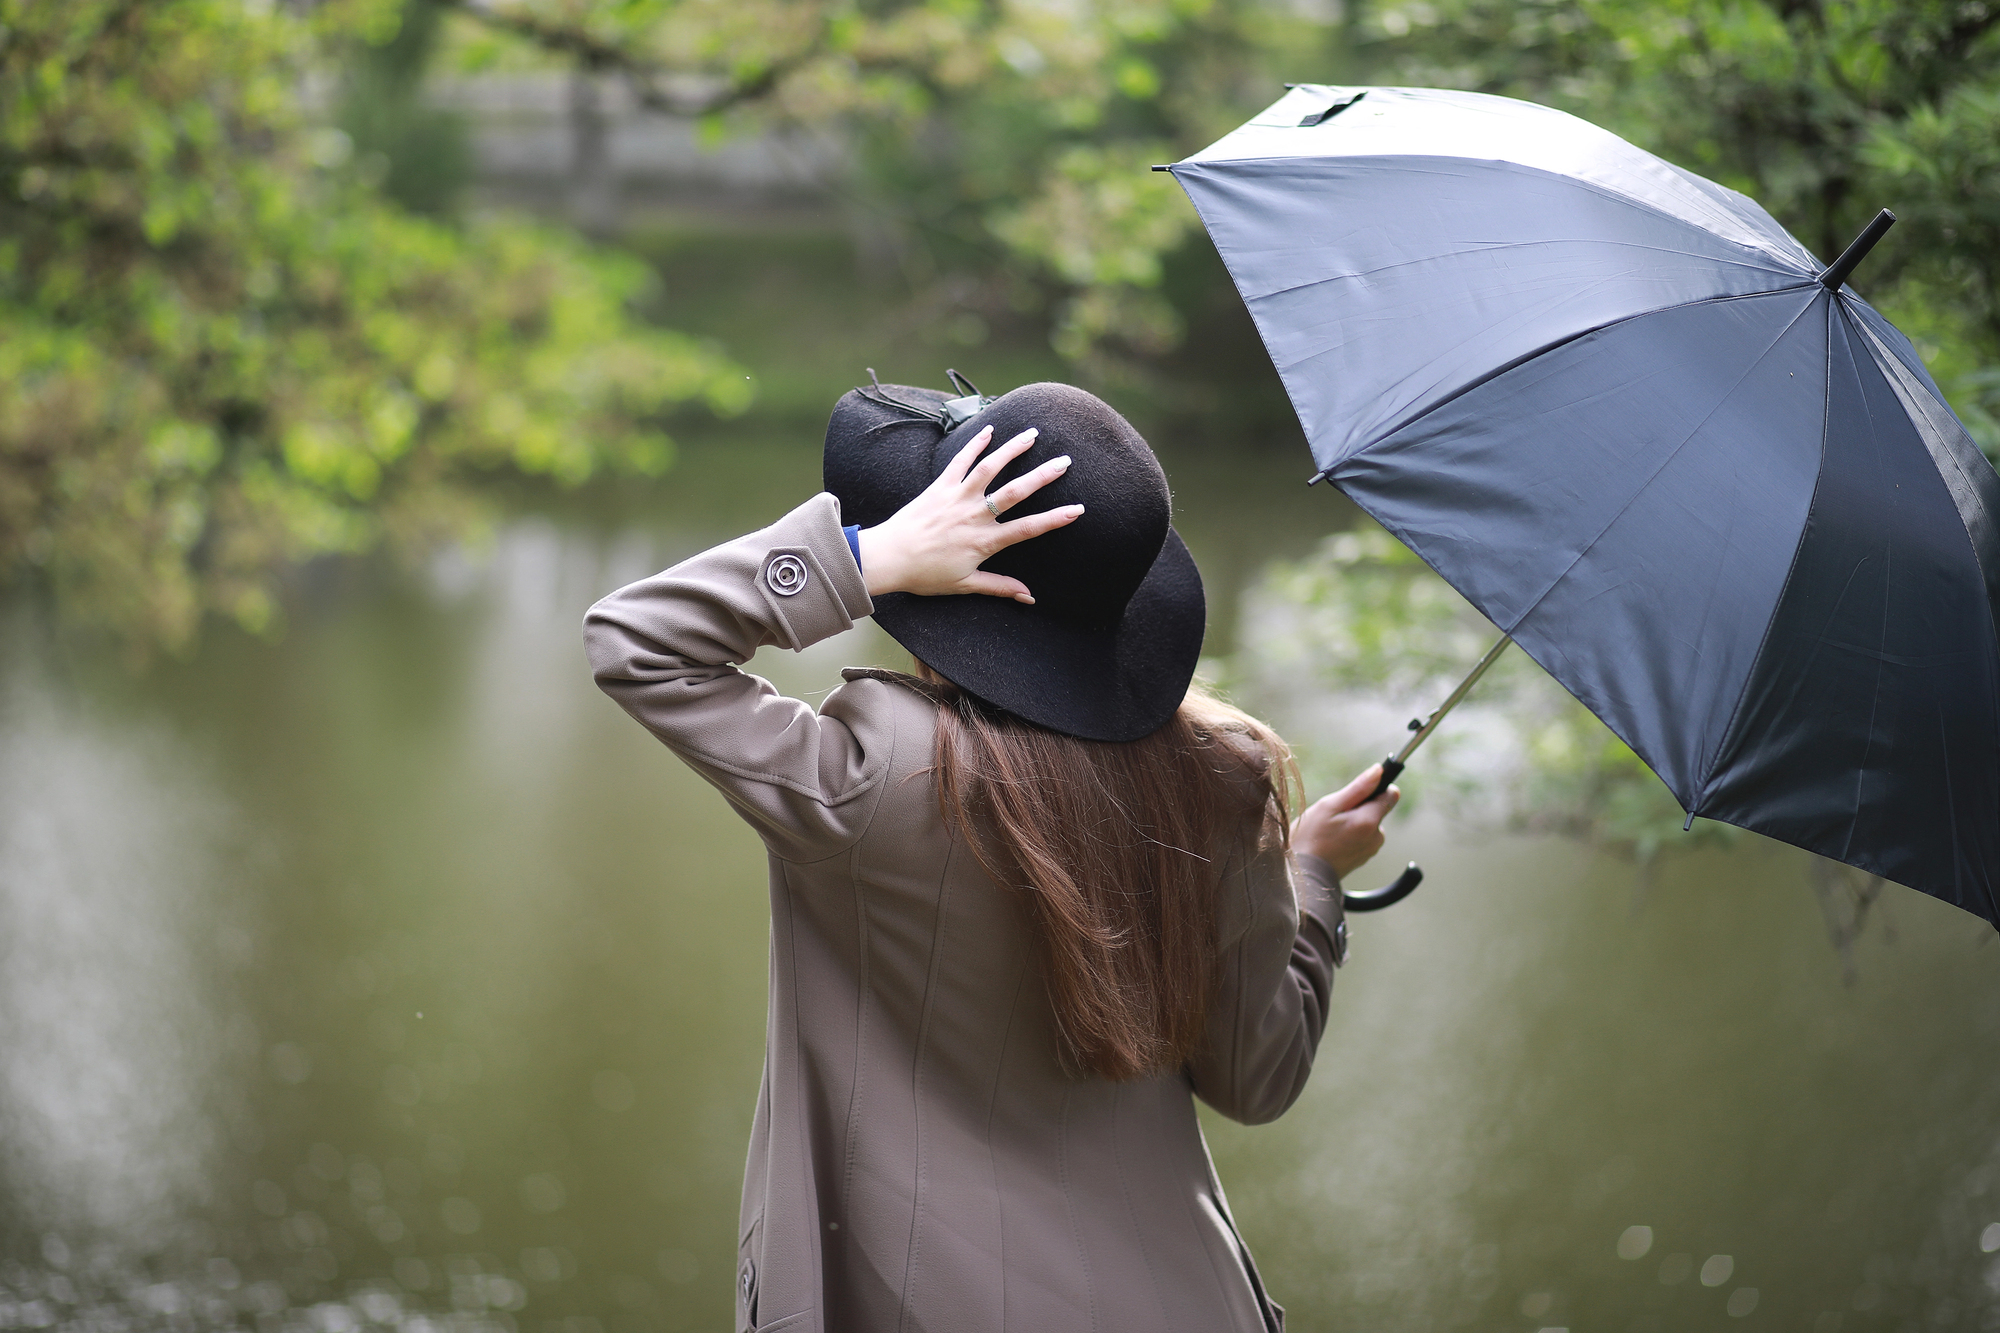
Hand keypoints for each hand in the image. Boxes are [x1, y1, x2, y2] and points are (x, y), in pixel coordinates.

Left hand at [856, 424, 1083, 602]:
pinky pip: (960, 461)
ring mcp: (957, 498)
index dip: (1055, 519)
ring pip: (990, 468)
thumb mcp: (965, 585)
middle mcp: (974, 515)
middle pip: (1014, 492)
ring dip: (1012, 449)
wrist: (889, 557)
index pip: (1028, 529)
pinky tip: (989, 431)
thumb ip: (999, 587)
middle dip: (1042, 476)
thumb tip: (1028, 597)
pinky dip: (975, 444)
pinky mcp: (940, 487)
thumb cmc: (925, 575)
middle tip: (1064, 461)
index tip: (1078, 510)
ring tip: (1032, 434)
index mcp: (984, 542)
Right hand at [1292, 765, 1400, 879]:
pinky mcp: (1363, 858)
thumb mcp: (1329, 805)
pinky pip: (1362, 837)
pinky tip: (1331, 840)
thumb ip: (1358, 788)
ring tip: (1330, 829)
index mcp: (1369, 821)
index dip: (1376, 788)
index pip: (1390, 795)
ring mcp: (1371, 850)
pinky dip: (1350, 834)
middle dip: (1359, 806)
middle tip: (1335, 814)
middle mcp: (1376, 837)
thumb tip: (1379, 771)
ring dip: (1353, 821)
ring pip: (1368, 823)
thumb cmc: (1310, 838)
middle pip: (1377, 809)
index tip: (1358, 792)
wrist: (1302, 875)